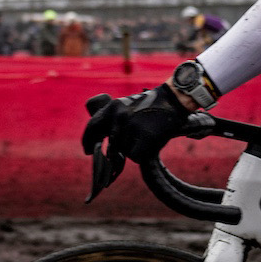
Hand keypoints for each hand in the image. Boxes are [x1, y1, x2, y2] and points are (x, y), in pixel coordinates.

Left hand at [81, 86, 190, 200]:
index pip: (93, 126)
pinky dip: (142, 154)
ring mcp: (132, 127)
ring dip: (132, 149)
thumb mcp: (126, 107)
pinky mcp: (145, 137)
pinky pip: (136, 156)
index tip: (88, 150)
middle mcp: (119, 116)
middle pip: (110, 145)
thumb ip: (113, 121)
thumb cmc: (150, 106)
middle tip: (114, 160)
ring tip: (144, 137)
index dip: (87, 140)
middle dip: (113, 154)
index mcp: (112, 107)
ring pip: (124, 151)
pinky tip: (150, 143)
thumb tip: (104, 144)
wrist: (173, 101)